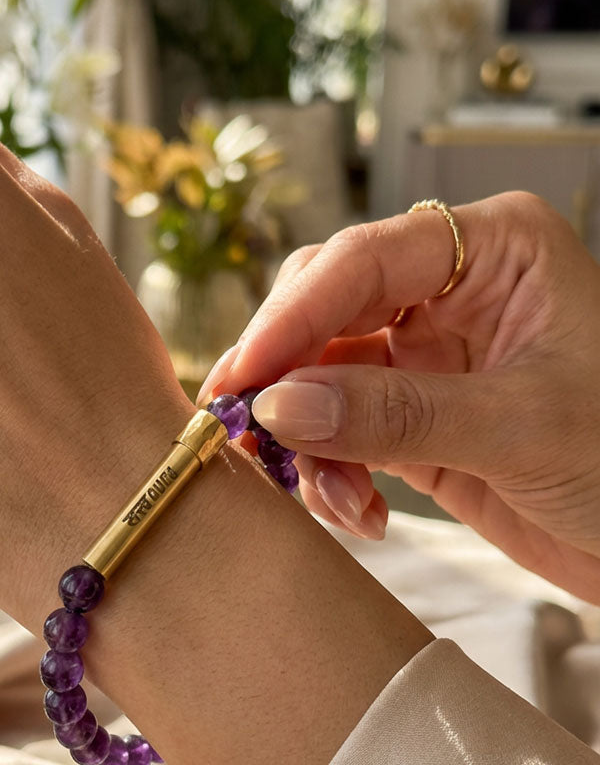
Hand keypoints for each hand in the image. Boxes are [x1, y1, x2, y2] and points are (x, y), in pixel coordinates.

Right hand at [199, 192, 599, 602]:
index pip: (362, 259)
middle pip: (324, 310)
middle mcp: (450, 292)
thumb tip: (279, 406)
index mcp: (494, 250)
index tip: (242, 379)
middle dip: (286, 376)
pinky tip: (359, 514)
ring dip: (309, 442)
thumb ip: (398, 416)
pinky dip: (332, 474)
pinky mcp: (415, 419)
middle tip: (248, 434)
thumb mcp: (523, 428)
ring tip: (334, 501)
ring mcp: (428, 357)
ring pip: (320, 377)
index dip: (291, 316)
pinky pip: (340, 431)